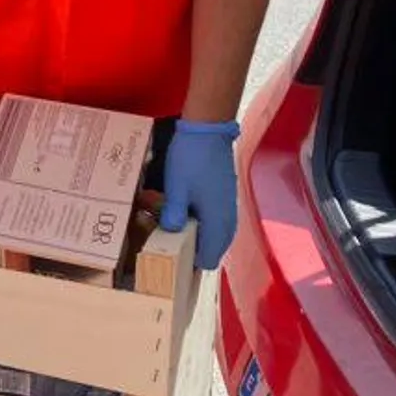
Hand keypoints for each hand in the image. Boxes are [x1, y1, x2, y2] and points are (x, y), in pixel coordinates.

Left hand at [159, 119, 241, 269]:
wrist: (208, 131)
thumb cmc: (191, 159)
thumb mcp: (177, 188)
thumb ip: (175, 215)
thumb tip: (172, 234)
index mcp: (218, 221)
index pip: (209, 258)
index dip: (191, 265)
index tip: (170, 263)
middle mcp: (227, 218)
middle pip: (212, 249)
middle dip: (190, 249)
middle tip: (167, 242)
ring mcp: (228, 207)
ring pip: (213, 234)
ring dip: (194, 234)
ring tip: (170, 225)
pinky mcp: (224, 197)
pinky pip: (213, 220)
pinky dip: (199, 222)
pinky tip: (182, 212)